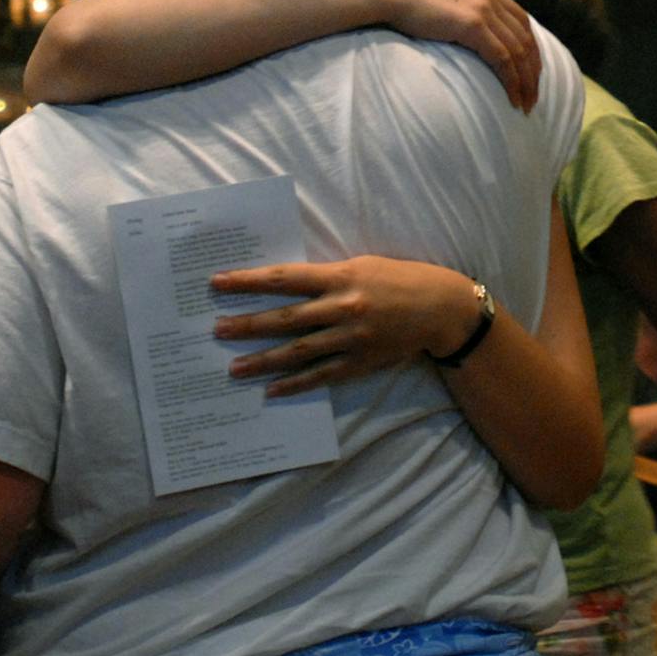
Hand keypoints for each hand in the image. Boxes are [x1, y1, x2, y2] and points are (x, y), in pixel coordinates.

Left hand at [211, 257, 479, 395]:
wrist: (439, 308)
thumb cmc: (398, 279)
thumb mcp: (360, 266)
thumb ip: (324, 278)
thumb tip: (283, 284)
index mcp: (340, 277)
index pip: (284, 278)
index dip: (249, 281)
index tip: (219, 282)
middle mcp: (342, 308)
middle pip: (285, 319)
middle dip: (248, 325)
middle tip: (217, 330)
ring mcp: (350, 339)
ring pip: (298, 351)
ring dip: (263, 360)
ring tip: (234, 367)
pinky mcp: (359, 362)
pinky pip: (321, 375)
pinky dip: (295, 383)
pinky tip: (272, 389)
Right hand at [379, 0, 540, 110]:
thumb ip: (460, 6)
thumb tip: (460, 25)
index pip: (522, 22)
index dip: (530, 50)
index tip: (531, 73)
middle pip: (526, 38)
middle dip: (533, 71)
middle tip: (533, 96)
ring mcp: (484, 9)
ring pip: (518, 52)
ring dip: (526, 82)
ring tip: (526, 104)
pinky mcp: (474, 24)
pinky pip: (503, 59)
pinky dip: (511, 81)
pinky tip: (512, 99)